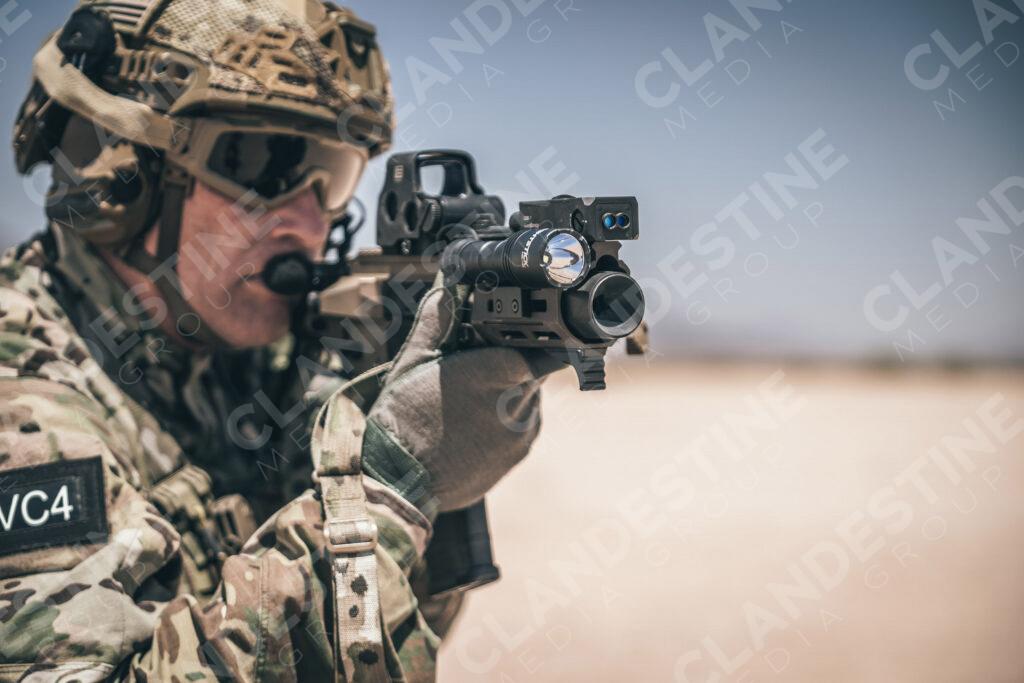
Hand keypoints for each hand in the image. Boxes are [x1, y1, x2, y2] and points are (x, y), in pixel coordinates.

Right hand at [364, 276, 566, 512]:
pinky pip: (524, 425)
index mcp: (496, 373)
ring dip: (511, 390)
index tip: (521, 333)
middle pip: (534, 369)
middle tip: (479, 364)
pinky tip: (475, 422)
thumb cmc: (401, 422)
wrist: (397, 484)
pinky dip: (507, 418)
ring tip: (472, 397)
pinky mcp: (517, 456)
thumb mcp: (411, 363)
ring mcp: (521, 434)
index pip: (542, 345)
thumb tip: (446, 287)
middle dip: (512, 361)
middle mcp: (517, 404)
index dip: (533, 336)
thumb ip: (435, 322)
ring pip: (530, 397)